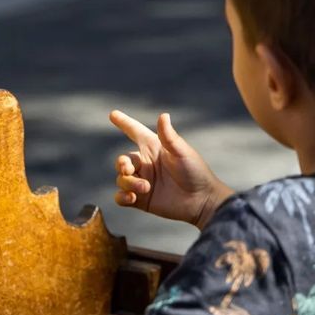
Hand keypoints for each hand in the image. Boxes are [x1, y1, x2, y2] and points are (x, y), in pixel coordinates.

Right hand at [110, 110, 232, 228]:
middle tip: (128, 168)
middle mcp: (145, 164)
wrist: (201, 200)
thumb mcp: (182, 152)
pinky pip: (120, 197)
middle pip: (122, 161)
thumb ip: (169, 136)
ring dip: (129, 183)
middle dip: (121, 164)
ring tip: (146, 188)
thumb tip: (163, 115)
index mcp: (153, 148)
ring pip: (121, 179)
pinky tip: (132, 197)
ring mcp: (142, 182)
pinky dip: (122, 197)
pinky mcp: (141, 199)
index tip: (113, 114)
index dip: (124, 123)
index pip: (134, 132)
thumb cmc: (195, 172)